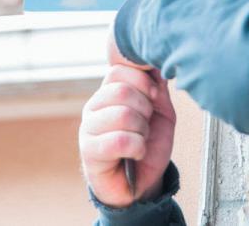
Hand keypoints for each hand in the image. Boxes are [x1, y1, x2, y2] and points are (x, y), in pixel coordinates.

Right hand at [80, 57, 175, 206]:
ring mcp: (88, 127)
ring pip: (122, 115)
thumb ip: (157, 88)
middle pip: (121, 91)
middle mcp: (94, 106)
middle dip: (145, 109)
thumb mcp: (160, 112)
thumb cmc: (147, 146)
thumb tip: (155, 64)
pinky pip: (119, 140)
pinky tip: (136, 153)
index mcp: (109, 92)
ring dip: (142, 131)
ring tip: (140, 139)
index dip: (143, 82)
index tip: (153, 98)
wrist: (140, 183)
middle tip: (146, 125)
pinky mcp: (89, 150)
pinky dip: (137, 147)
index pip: (118, 70)